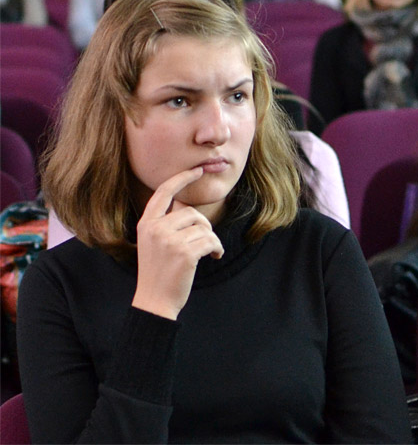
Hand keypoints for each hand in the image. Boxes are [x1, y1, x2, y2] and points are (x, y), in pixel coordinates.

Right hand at [131, 168, 223, 319]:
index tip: (198, 170)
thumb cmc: (158, 272)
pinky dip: (217, 247)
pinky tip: (214, 256)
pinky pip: (211, 240)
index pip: (164, 192)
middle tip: (204, 241)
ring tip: (208, 251)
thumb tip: (184, 204)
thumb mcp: (153, 243)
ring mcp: (169, 241)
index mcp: (146, 224)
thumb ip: (165, 223)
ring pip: (203, 227)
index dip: (182, 178)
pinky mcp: (185, 253)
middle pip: (191, 213)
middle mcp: (155, 229)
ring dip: (211, 239)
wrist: (154, 301)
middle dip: (203, 226)